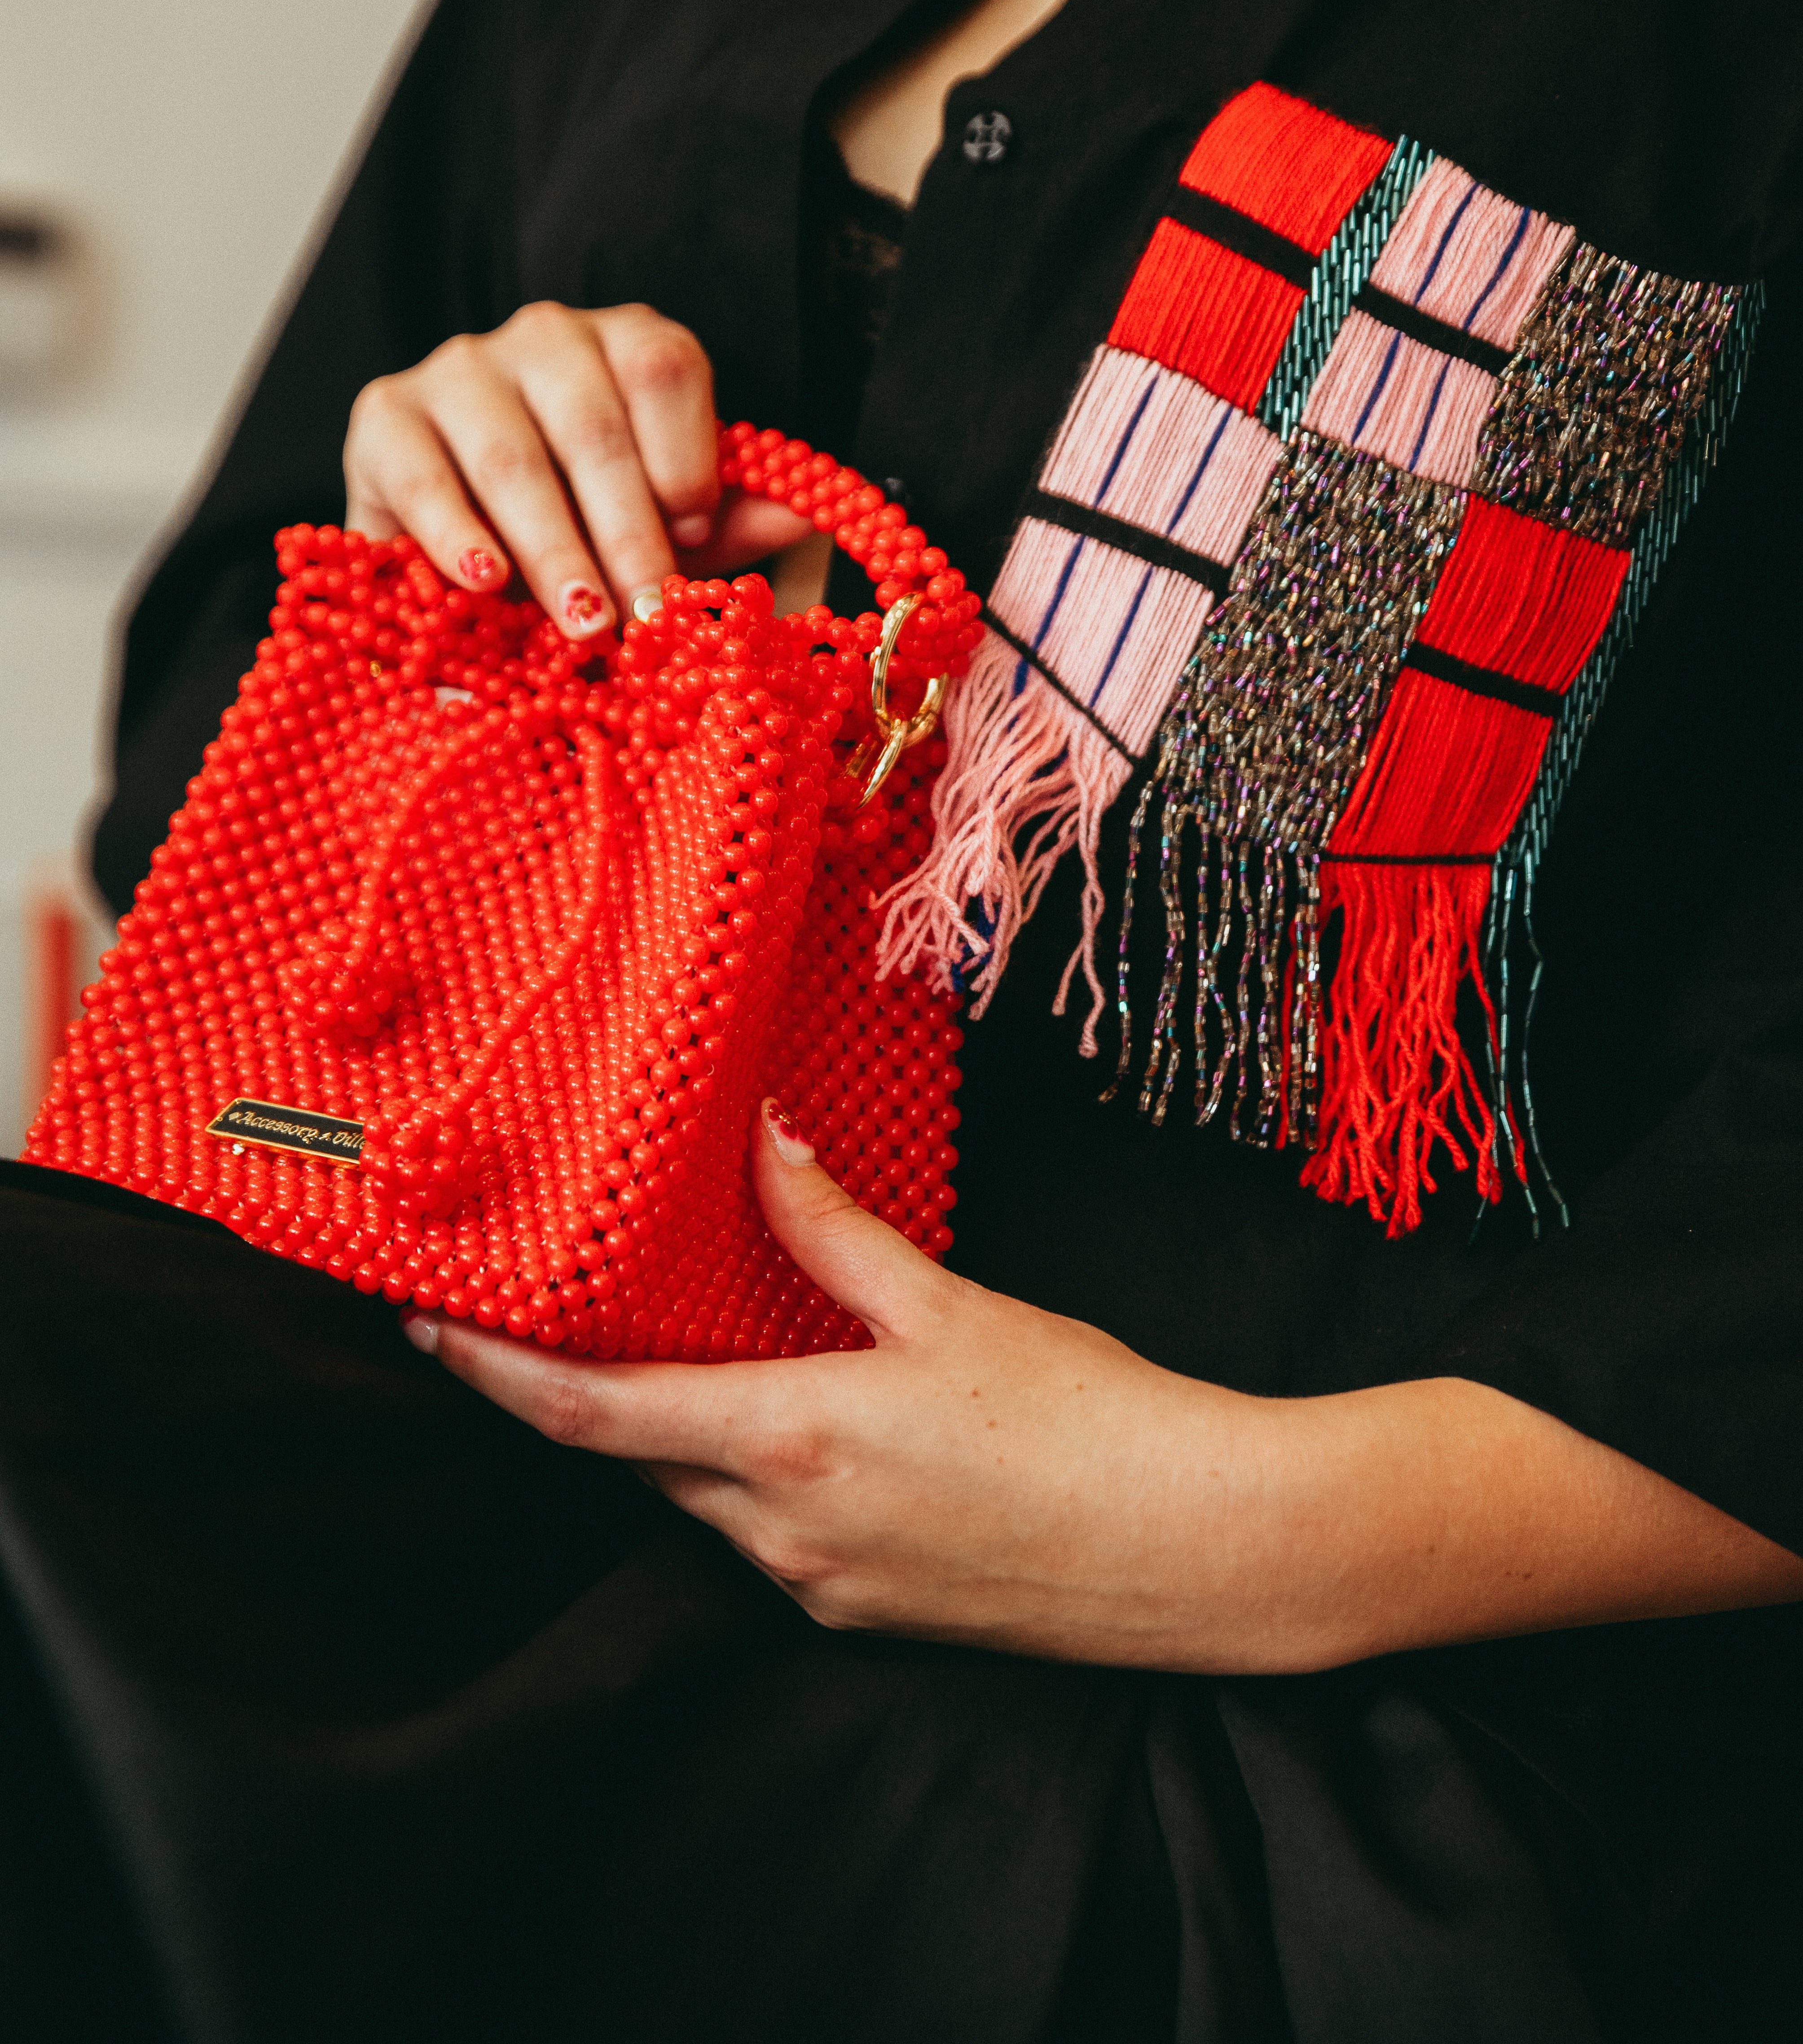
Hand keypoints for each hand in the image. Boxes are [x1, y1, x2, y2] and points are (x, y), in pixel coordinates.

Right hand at [344, 301, 811, 637]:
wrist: (467, 538)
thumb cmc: (588, 523)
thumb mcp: (667, 522)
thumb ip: (731, 517)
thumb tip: (811, 517)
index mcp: (625, 341)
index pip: (663, 367)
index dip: (685, 455)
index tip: (692, 538)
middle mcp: (543, 335)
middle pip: (593, 425)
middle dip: (624, 534)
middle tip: (642, 617)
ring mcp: (459, 369)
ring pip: (513, 458)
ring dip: (553, 551)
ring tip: (582, 622)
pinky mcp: (384, 417)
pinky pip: (426, 476)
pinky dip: (456, 533)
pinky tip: (485, 581)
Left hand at [407, 1101, 1226, 1664]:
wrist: (1198, 1546)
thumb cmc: (1085, 1416)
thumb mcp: (950, 1305)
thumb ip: (833, 1229)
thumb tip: (760, 1138)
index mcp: (788, 1442)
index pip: (586, 1414)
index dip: (489, 1374)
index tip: (422, 1327)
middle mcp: (780, 1532)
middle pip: (633, 1459)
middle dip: (580, 1395)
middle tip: (544, 1319)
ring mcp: (818, 1587)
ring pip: (699, 1500)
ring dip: (675, 1433)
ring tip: (685, 1354)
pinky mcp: (863, 1615)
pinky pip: (766, 1538)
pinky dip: (748, 1475)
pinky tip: (801, 1422)